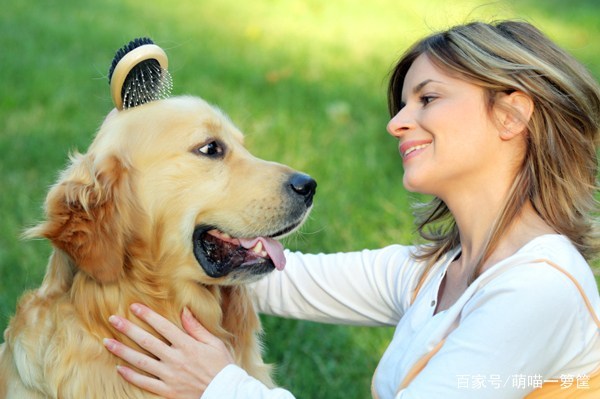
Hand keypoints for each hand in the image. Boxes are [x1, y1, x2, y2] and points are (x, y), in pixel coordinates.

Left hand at [103, 303, 233, 398]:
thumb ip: (197, 328)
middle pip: (147, 341)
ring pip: (141, 361)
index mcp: (187, 345)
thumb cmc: (222, 366)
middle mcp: (175, 359)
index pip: (162, 326)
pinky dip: (131, 376)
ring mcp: (169, 375)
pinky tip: (119, 368)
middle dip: (128, 329)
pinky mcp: (167, 390)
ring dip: (122, 351)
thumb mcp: (214, 343)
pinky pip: (145, 382)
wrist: (225, 392)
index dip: (147, 315)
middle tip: (113, 319)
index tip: (134, 306)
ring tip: (108, 342)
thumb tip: (185, 311)